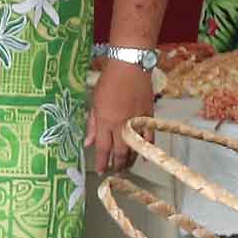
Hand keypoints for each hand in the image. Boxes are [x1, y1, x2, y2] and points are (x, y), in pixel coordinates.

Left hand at [88, 60, 154, 174]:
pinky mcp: (148, 116)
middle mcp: (121, 125)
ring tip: (127, 166)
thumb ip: (92, 124)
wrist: (130, 66)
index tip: (101, 171)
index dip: (102, 162)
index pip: (103, 148)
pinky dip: (147, 148)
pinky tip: (145, 157)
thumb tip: (88, 143)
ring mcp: (136, 121)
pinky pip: (149, 136)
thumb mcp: (94, 102)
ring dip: (130, 159)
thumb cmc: (108, 81)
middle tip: (116, 171)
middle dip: (117, 164)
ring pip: (134, 147)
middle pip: (120, 152)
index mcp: (105, 122)